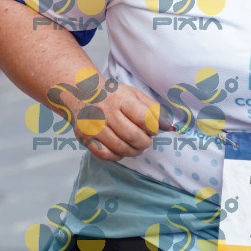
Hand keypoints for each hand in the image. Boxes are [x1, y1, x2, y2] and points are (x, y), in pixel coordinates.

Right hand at [52, 76, 173, 159]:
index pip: (143, 118)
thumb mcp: (134, 94)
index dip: (153, 128)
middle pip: (133, 136)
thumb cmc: (113, 95)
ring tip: (137, 147)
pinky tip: (121, 149)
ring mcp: (93, 126)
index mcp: (120, 99)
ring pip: (120, 148)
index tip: (154, 129)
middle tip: (146, 141)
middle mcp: (105, 112)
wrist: (83, 94)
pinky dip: (117, 156)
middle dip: (145, 142)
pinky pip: (105, 155)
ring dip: (134, 151)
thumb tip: (168, 126)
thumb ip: (153, 108)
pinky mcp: (85, 138)